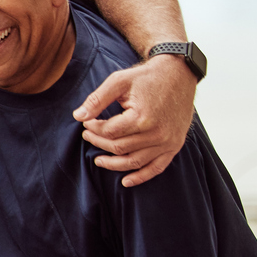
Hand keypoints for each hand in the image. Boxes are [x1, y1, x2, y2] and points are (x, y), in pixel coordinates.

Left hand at [75, 56, 195, 186]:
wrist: (179, 74)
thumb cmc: (146, 77)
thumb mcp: (119, 81)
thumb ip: (97, 99)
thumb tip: (78, 116)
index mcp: (142, 117)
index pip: (109, 132)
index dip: (93, 128)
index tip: (85, 122)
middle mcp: (156, 133)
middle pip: (119, 148)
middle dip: (98, 143)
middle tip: (87, 136)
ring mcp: (167, 142)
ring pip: (134, 162)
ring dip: (113, 164)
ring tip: (98, 160)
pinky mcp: (174, 146)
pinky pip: (157, 168)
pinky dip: (141, 177)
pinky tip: (126, 182)